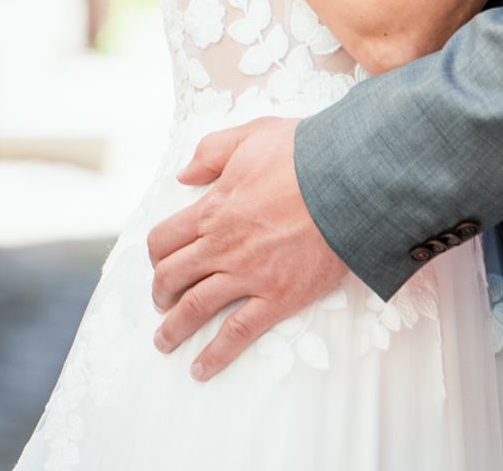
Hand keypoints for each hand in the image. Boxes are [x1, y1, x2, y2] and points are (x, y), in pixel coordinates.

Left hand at [147, 117, 344, 379]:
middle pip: (172, 276)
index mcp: (213, 209)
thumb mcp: (251, 134)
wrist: (348, 181)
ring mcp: (248, 275)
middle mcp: (222, 246)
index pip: (163, 239)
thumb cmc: (303, 153)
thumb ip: (211, 152)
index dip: (154, 254)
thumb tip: (183, 175)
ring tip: (164, 341)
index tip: (158, 262)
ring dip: (173, 328)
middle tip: (161, 300)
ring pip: (195, 309)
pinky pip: (237, 332)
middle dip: (160, 292)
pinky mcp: (277, 297)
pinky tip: (201, 368)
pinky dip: (215, 354)